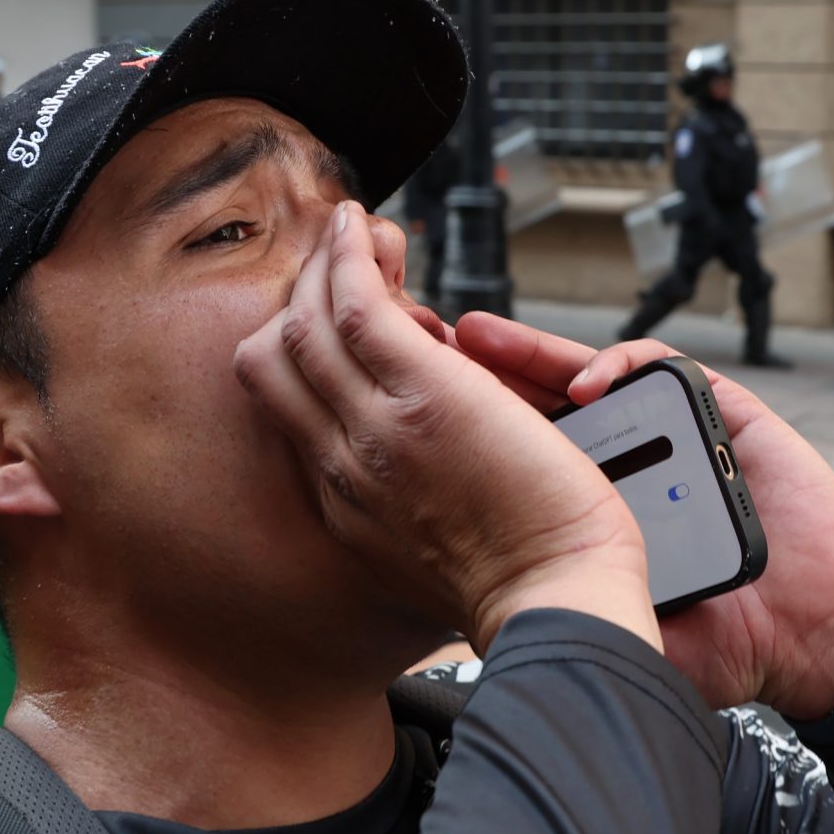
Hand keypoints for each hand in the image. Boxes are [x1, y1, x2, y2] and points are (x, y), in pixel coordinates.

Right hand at [234, 204, 655, 655]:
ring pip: (310, 323)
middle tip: (340, 261)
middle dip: (301, 298)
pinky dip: (352, 257)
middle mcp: (341, 464)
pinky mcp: (422, 392)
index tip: (334, 318)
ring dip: (328, 264)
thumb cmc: (525, 588)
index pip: (288, 409)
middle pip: (277, 359)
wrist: (555, 605)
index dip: (299, 351)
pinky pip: (360, 305)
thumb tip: (423, 464)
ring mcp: (374, 426)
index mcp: (347, 504)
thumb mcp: (437, 554)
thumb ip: (413, 503)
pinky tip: (361, 228)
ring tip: (353, 231)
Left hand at [454, 320, 833, 716]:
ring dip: (536, 355)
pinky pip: (670, 374)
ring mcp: (675, 441)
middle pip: (539, 406)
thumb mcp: (621, 630)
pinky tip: (592, 384)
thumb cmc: (728, 643)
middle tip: (432, 343)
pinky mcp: (727, 419)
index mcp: (590, 514)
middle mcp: (626, 471)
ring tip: (482, 339)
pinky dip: (628, 367)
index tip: (410, 417)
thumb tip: (472, 607)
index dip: (465, 433)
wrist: (814, 641)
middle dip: (483, 374)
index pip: (515, 457)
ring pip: (594, 378)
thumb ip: (566, 606)